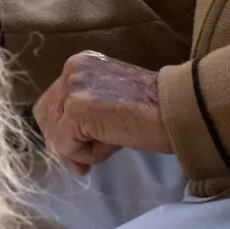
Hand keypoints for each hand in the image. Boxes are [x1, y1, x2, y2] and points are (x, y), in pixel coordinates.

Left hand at [34, 51, 171, 173]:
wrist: (184, 110)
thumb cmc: (157, 113)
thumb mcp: (113, 107)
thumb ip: (86, 120)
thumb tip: (66, 155)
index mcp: (80, 65)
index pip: (52, 103)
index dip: (63, 132)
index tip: (82, 152)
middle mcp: (72, 70)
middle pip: (45, 117)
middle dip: (64, 144)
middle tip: (86, 164)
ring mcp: (73, 87)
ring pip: (56, 134)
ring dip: (83, 150)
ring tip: (114, 143)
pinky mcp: (76, 109)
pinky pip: (66, 146)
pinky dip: (89, 155)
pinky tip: (115, 143)